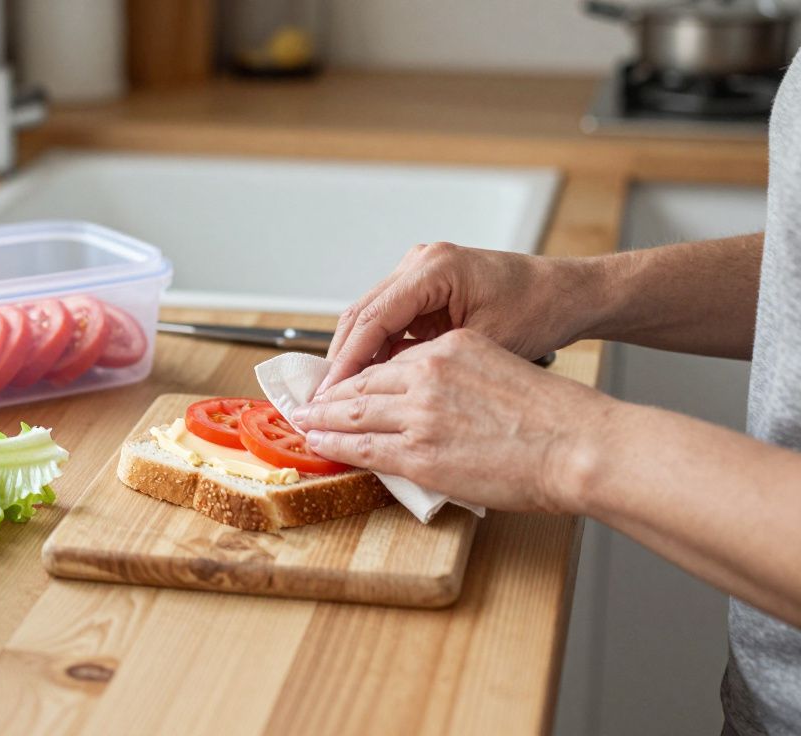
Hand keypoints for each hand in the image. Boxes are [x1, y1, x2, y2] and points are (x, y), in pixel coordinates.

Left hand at [293, 329, 612, 513]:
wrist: (579, 446)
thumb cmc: (555, 417)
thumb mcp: (501, 368)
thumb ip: (461, 376)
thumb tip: (434, 398)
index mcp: (451, 347)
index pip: (390, 359)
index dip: (360, 373)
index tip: (343, 380)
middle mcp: (428, 372)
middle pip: (363, 381)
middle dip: (330, 393)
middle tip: (307, 400)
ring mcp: (419, 413)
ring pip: (353, 412)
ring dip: (322, 418)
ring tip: (303, 422)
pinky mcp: (419, 452)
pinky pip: (362, 447)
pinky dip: (334, 445)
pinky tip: (318, 443)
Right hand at [319, 242, 600, 391]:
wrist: (567, 293)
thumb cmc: (539, 311)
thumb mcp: (483, 344)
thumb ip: (429, 365)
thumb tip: (384, 396)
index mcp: (434, 268)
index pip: (372, 318)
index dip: (346, 361)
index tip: (328, 395)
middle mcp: (420, 262)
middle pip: (361, 315)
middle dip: (340, 361)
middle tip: (320, 400)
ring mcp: (418, 272)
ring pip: (369, 319)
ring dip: (355, 357)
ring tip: (337, 397)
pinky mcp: (423, 287)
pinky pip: (388, 321)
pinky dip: (376, 351)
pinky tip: (367, 382)